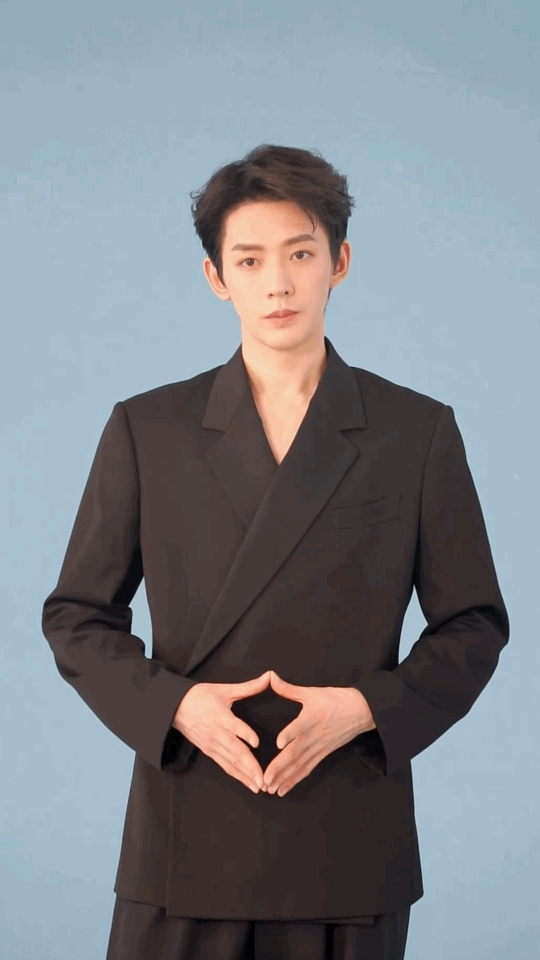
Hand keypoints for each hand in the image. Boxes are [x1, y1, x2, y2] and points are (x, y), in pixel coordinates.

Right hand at [172, 670, 270, 793]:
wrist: (174, 707)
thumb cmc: (200, 696)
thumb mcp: (224, 689)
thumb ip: (249, 687)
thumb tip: (268, 676)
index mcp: (221, 716)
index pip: (235, 726)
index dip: (245, 734)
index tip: (256, 743)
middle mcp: (217, 733)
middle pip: (235, 751)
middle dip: (250, 766)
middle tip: (264, 779)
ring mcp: (212, 744)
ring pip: (230, 762)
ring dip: (245, 775)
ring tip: (259, 785)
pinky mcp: (208, 751)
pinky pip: (224, 765)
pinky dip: (236, 774)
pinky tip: (247, 782)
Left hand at [263, 670, 375, 796]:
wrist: (362, 710)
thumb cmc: (335, 699)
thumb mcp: (312, 691)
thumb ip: (288, 688)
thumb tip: (269, 676)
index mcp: (312, 717)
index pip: (300, 726)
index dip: (290, 734)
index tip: (278, 743)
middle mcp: (315, 735)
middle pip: (296, 753)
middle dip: (280, 767)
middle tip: (265, 779)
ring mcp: (319, 747)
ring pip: (300, 765)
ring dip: (285, 778)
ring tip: (270, 789)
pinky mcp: (323, 754)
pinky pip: (308, 769)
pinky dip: (295, 780)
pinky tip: (284, 789)